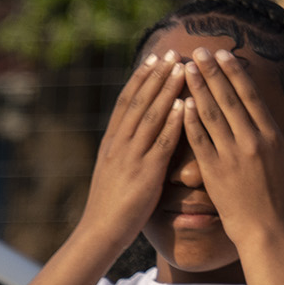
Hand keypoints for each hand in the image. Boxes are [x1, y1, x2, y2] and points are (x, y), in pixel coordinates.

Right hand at [81, 55, 186, 252]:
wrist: (100, 232)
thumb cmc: (114, 204)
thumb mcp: (117, 169)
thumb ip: (128, 150)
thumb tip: (138, 133)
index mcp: (112, 142)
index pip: (126, 102)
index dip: (141, 79)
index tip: (154, 59)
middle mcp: (119, 144)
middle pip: (138, 102)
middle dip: (156, 75)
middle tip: (172, 52)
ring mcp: (130, 157)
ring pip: (149, 116)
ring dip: (166, 90)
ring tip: (182, 68)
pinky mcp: (144, 173)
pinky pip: (160, 143)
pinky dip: (171, 122)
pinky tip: (183, 105)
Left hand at [179, 50, 283, 248]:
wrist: (265, 232)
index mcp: (273, 137)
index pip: (251, 97)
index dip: (236, 73)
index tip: (224, 55)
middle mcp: (251, 142)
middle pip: (228, 99)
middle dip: (212, 73)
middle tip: (198, 51)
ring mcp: (230, 156)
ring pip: (211, 115)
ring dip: (197, 89)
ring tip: (184, 69)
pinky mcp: (212, 171)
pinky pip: (199, 140)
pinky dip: (189, 120)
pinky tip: (181, 102)